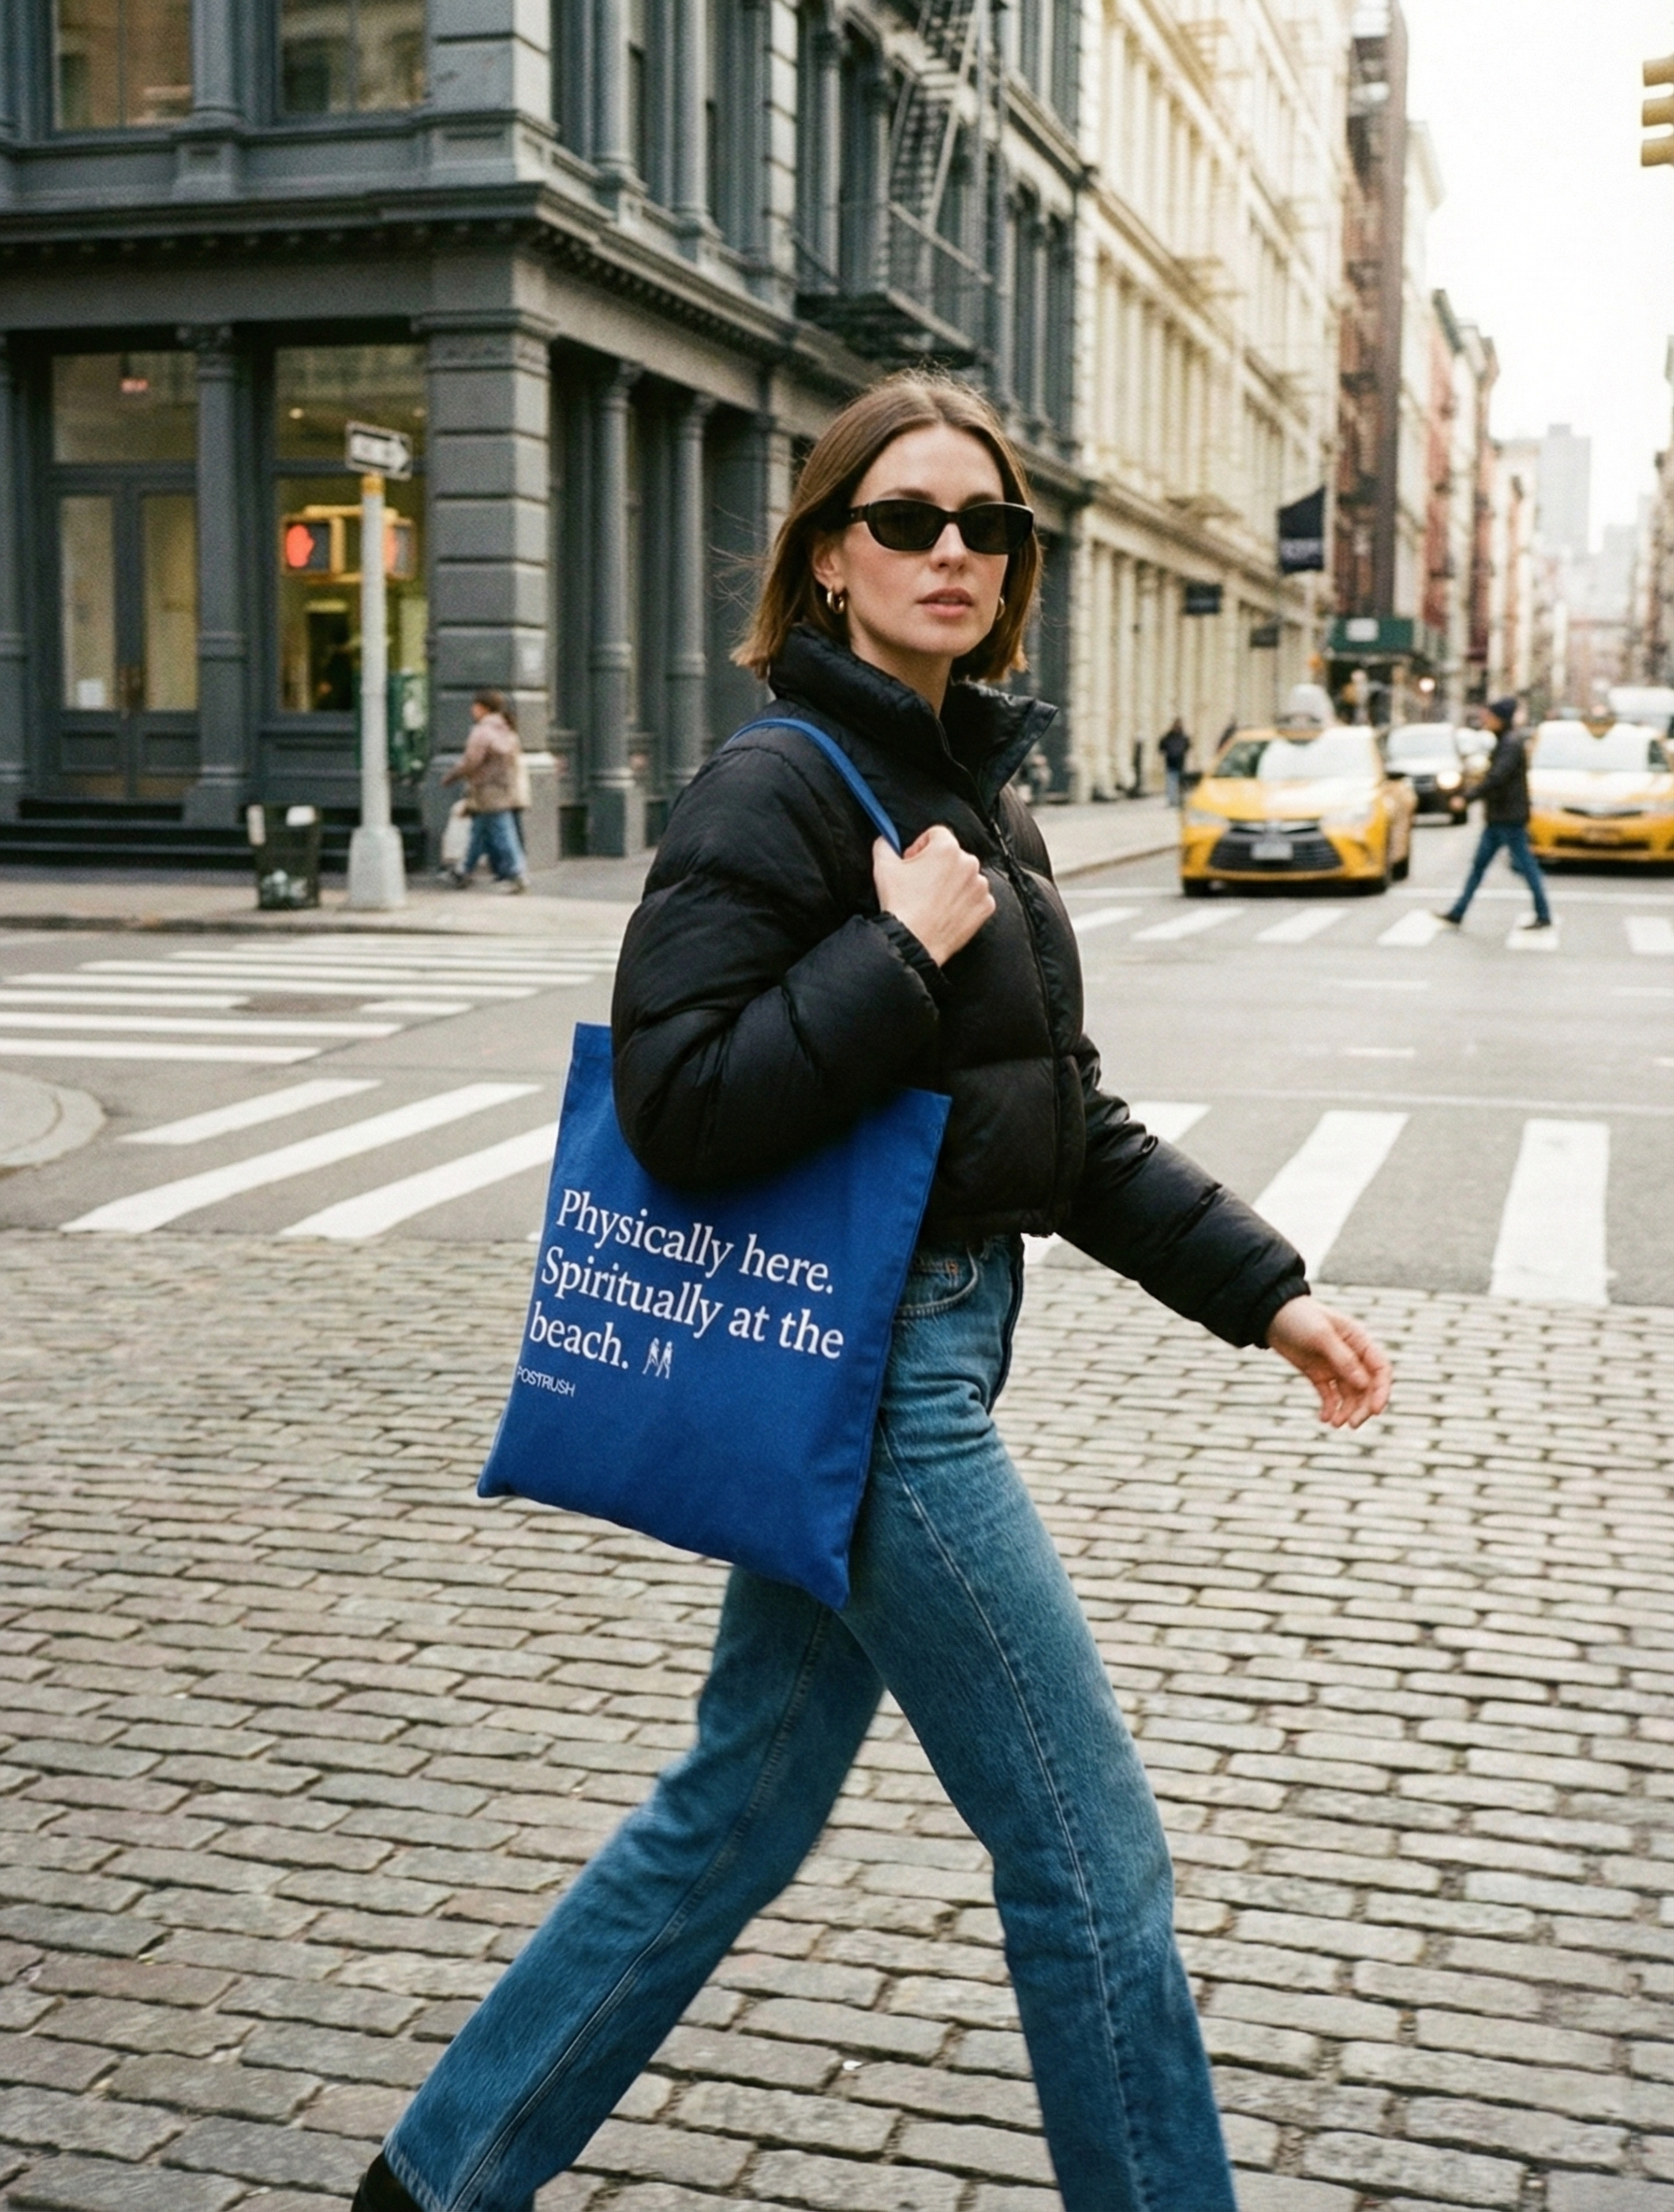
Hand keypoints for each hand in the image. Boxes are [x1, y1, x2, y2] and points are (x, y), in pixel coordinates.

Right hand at [872, 827, 995, 966]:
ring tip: (933, 900)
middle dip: (937, 866)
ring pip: (965, 877)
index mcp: (947, 848)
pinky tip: (946, 911)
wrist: (913, 941)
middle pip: (952, 856)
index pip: (936, 834)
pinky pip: (975, 897)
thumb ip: (885, 844)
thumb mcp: (883, 867)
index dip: (921, 847)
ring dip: (952, 883)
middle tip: (920, 884)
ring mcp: (980, 886)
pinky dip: (964, 902)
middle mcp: (970, 863)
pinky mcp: (985, 907)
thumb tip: (886, 839)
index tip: (913, 862)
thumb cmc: (901, 905)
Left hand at [1266, 1298, 1390, 1428]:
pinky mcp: (1318, 1375)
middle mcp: (1352, 1356)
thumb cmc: (1299, 1317)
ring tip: (1334, 1424)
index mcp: (1359, 1341)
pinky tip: (1324, 1418)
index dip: (1382, 1391)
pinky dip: (1329, 1409)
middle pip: (1367, 1388)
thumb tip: (1364, 1384)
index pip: (1380, 1369)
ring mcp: (1335, 1367)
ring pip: (1349, 1395)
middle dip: (1363, 1407)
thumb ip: (1343, 1358)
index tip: (1375, 1411)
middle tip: (1352, 1424)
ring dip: (1346, 1411)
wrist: (1270, 1314)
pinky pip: (1329, 1396)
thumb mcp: (1321, 1335)